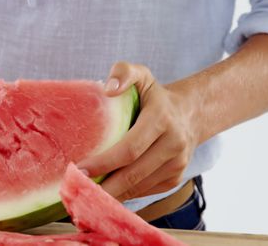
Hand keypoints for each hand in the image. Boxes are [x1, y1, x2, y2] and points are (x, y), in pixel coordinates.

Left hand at [77, 62, 199, 201]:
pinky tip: (105, 194)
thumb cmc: (154, 95)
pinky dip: (125, 193)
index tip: (80, 170)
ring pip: (139, 186)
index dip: (104, 163)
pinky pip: (146, 190)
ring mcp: (177, 164)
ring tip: (85, 196)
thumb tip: (108, 89)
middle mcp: (173, 144)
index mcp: (161, 119)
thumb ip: (123, 72)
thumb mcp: (141, 74)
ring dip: (112, 194)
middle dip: (104, 187)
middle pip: (133, 173)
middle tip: (77, 191)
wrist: (190, 113)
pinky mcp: (176, 177)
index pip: (130, 148)